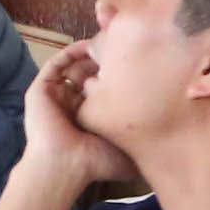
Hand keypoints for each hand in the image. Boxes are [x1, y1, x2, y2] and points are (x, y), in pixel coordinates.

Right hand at [25, 42, 139, 189]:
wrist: (64, 166)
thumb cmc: (95, 162)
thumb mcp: (127, 150)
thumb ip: (144, 140)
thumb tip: (168, 136)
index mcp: (88, 117)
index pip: (103, 88)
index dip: (119, 74)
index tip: (139, 64)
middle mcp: (71, 104)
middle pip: (89, 73)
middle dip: (106, 60)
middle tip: (124, 47)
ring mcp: (55, 96)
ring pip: (74, 66)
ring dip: (90, 54)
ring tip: (109, 42)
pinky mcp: (41, 90)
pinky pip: (56, 63)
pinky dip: (71, 52)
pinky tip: (90, 45)